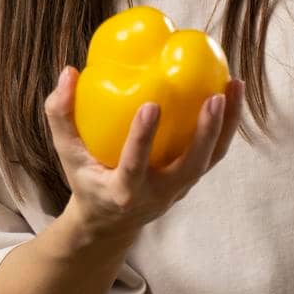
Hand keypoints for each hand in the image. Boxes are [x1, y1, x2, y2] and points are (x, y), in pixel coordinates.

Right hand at [43, 65, 244, 243]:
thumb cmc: (86, 179)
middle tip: (214, 96)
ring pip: (210, 159)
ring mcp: (179, 188)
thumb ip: (60, 114)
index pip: (134, 166)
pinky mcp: (190, 179)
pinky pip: (213, 152)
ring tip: (233, 85)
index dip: (143, 139)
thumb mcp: (66, 153)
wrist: (110, 222)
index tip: (151, 105)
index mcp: (123, 191)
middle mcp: (157, 194)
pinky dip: (226, 124)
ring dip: (226, 124)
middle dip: (206, 133)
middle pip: (191, 166)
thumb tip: (69, 71)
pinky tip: (231, 92)